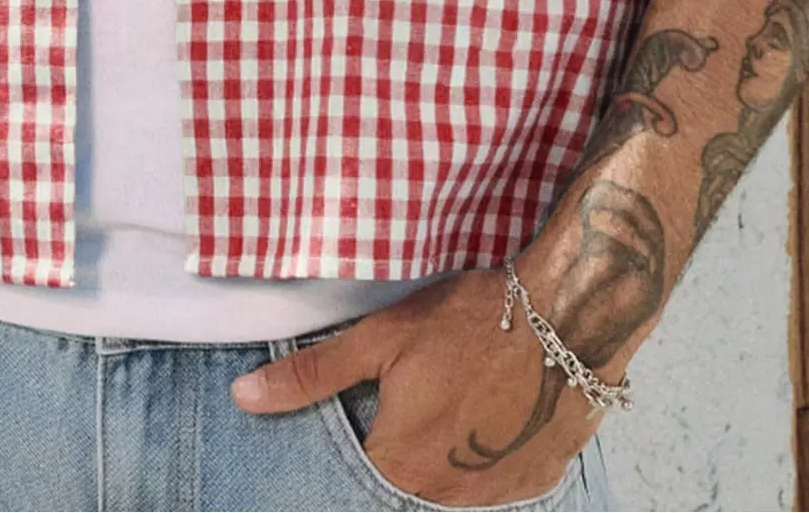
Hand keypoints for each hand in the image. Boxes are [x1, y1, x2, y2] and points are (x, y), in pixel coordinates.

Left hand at [229, 268, 607, 509]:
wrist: (565, 313)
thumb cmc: (468, 318)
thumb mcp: (381, 337)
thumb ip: (311, 374)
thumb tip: (243, 398)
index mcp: (400, 464)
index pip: (356, 479)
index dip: (357, 445)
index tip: (370, 419)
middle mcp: (444, 494)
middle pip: (403, 486)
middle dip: (400, 451)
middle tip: (419, 402)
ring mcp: (494, 496)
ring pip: (448, 489)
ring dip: (442, 459)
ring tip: (452, 405)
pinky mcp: (535, 483)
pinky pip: (494, 487)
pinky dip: (485, 460)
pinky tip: (488, 418)